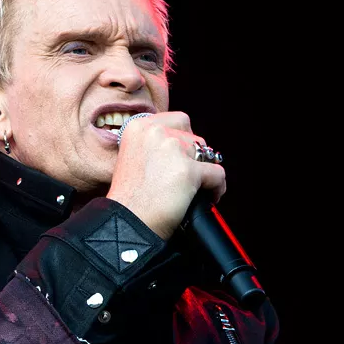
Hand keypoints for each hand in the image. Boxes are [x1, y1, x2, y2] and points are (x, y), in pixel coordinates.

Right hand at [107, 111, 226, 239]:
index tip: (183, 156)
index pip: (178, 120)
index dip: (185, 140)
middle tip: (188, 176)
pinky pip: (217, 174)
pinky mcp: (187, 170)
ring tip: (199, 189)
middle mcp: (155, 132)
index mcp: (139, 127)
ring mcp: (172, 148)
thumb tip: (184, 147)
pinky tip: (209, 197)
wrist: (127, 223)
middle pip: (193, 137)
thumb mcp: (133, 158)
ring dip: (206, 171)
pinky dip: (217, 188)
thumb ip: (155, 146)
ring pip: (207, 154)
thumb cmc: (128, 199)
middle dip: (195, 157)